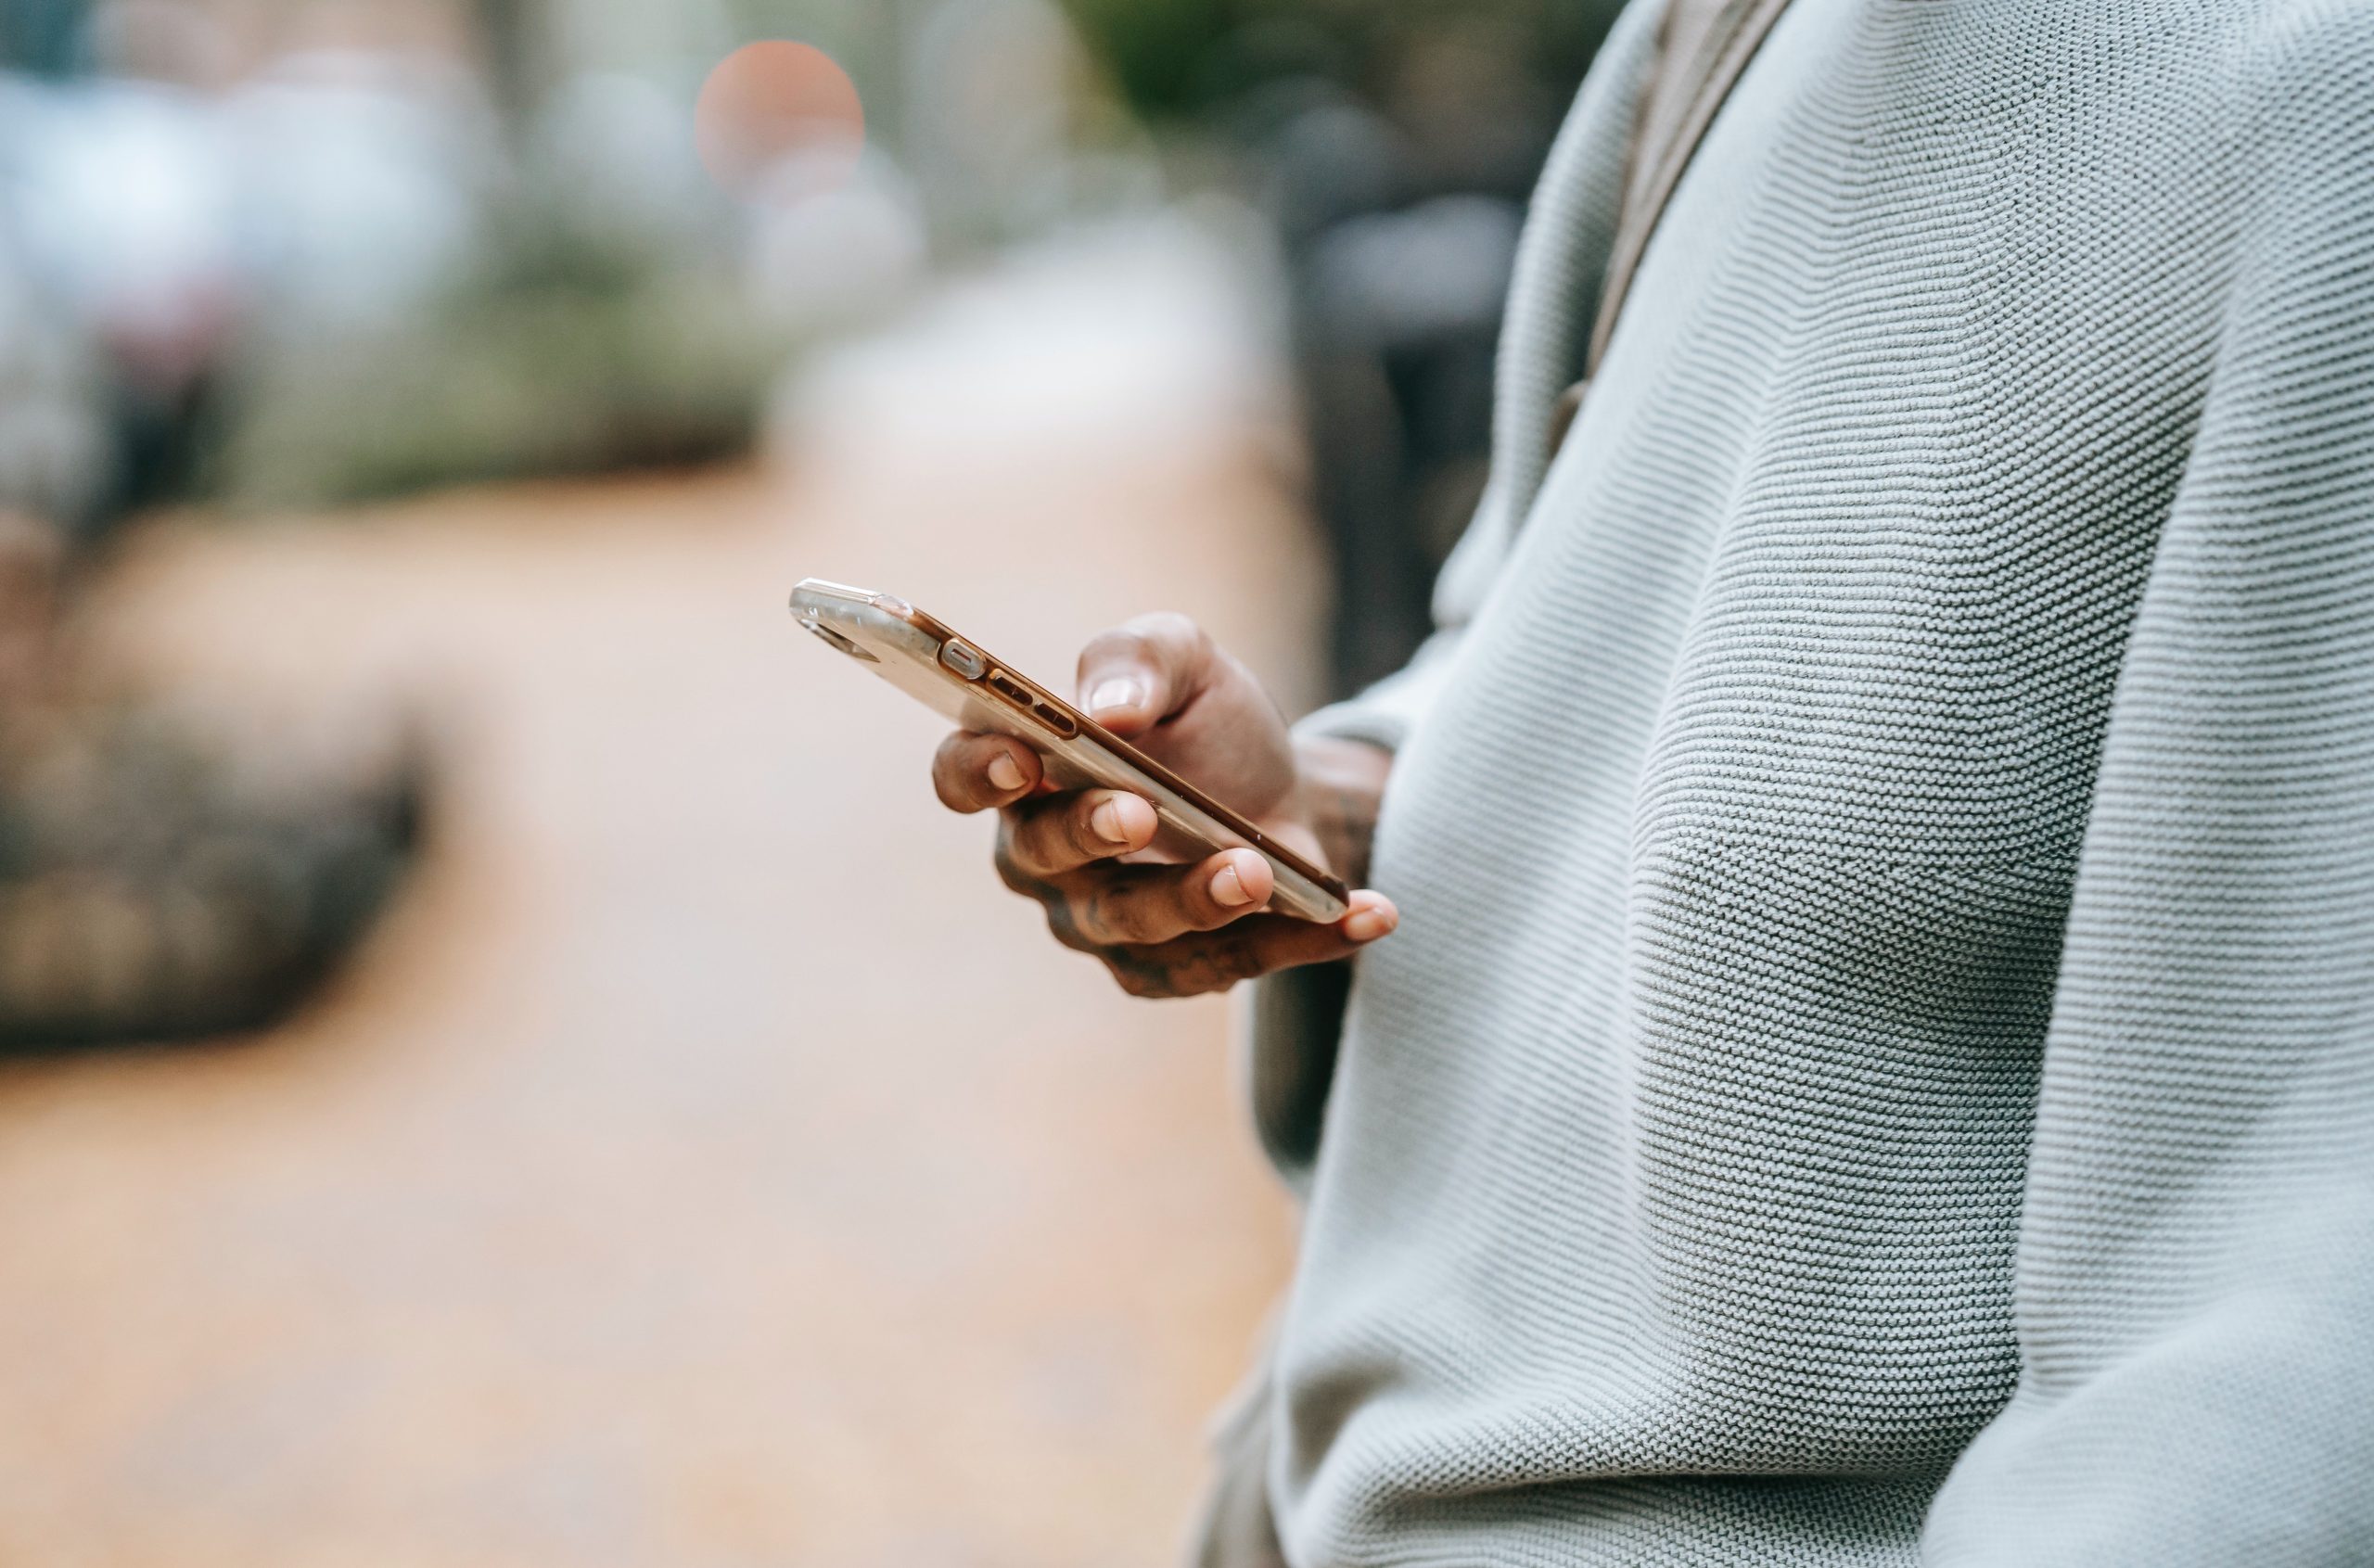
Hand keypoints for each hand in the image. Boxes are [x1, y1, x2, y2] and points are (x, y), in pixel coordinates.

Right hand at [932, 613, 1396, 997]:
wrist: (1275, 784)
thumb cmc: (1201, 719)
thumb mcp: (1182, 657)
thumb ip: (1138, 659)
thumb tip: (1110, 707)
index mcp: (1022, 768)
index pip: (964, 775)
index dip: (978, 773)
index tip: (1021, 758)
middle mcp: (1044, 856)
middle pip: (1044, 859)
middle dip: (1090, 835)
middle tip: (1139, 812)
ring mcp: (1104, 922)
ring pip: (1133, 929)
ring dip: (1195, 901)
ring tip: (1256, 869)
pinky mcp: (1174, 966)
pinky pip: (1228, 964)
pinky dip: (1301, 939)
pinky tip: (1368, 913)